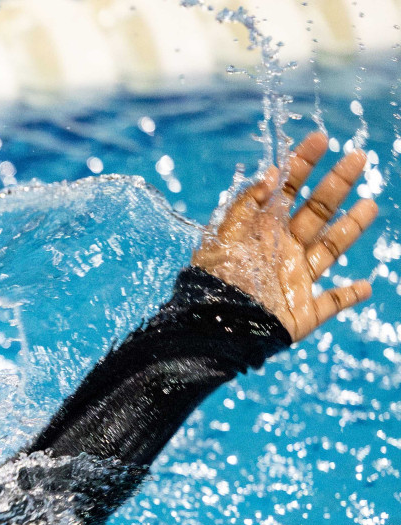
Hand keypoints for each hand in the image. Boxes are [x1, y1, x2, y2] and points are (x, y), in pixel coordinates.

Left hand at [191, 131, 376, 342]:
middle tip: (358, 156)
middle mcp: (282, 251)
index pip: (286, 191)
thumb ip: (244, 207)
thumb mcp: (221, 239)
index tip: (320, 138)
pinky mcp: (303, 313)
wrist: (210, 329)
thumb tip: (270, 175)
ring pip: (330, 250)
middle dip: (336, 184)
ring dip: (351, 228)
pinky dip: (350, 295)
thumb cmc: (212, 284)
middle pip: (316, 212)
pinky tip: (366, 286)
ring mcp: (295, 280)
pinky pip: (332, 302)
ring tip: (370, 204)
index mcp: (261, 232)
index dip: (302, 165)